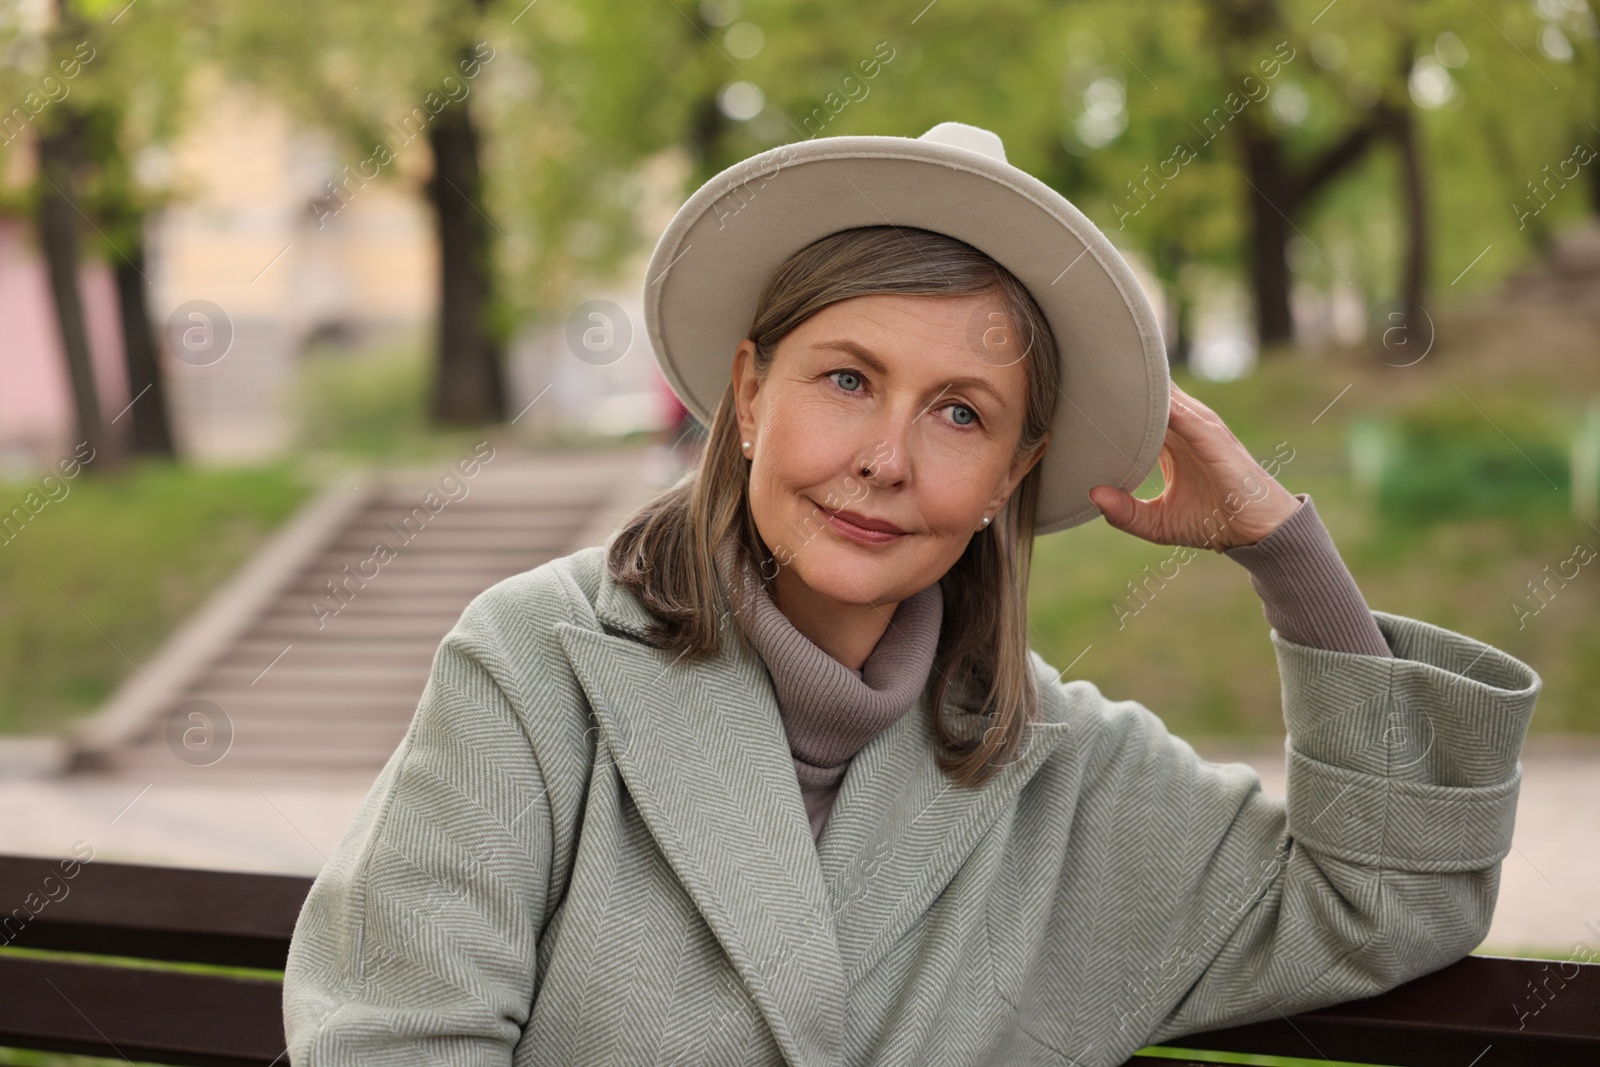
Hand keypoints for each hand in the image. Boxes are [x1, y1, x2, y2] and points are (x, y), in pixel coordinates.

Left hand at [1088, 382, 1299, 550]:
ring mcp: (1202, 430)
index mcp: (1171, 443)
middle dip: (1119, 383)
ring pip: (1165, 398)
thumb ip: (1125, 513)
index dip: (1109, 405)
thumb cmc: (1212, 522)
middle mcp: (1185, 430)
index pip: (1135, 415)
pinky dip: (1165, 405)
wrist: (1258, 533)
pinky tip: (1139, 396)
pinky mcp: (1215, 439)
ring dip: (1138, 385)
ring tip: (1103, 369)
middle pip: (1148, 397)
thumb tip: (1092, 495)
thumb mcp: (1157, 523)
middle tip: (1082, 368)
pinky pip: (1187, 416)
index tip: (1076, 394)